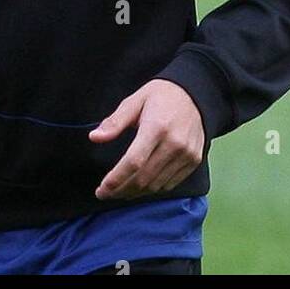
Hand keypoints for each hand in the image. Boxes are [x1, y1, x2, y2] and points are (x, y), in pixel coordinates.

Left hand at [89, 79, 204, 199]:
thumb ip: (115, 122)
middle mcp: (174, 144)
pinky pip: (170, 184)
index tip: (102, 189)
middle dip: (121, 190)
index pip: (134, 162)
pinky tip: (139, 187)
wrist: (195, 94)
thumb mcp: (135, 101)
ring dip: (135, 193)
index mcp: (156, 127)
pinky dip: (153, 190)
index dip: (116, 179)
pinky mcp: (193, 161)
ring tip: (119, 192)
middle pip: (144, 178)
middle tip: (105, 194)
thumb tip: (94, 137)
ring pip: (156, 186)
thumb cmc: (161, 95)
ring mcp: (186, 155)